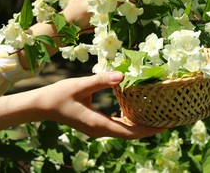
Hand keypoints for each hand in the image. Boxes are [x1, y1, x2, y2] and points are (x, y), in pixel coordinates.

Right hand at [39, 71, 163, 138]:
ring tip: (156, 117)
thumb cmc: (59, 95)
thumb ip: (101, 81)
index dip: (147, 130)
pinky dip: (129, 122)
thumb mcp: (80, 85)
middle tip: (167, 120)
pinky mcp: (94, 124)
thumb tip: (121, 76)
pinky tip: (136, 113)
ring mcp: (96, 129)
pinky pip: (117, 126)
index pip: (128, 131)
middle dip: (148, 128)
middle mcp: (99, 130)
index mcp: (97, 124)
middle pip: (129, 133)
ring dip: (139, 126)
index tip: (164, 126)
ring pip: (123, 131)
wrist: (42, 106)